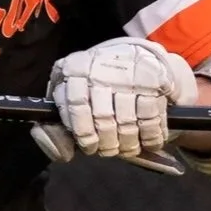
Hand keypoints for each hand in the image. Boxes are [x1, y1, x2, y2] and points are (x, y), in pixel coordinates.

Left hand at [37, 37, 197, 161]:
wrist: (132, 55)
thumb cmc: (94, 83)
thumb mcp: (68, 94)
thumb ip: (57, 124)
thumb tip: (64, 154)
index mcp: (74, 70)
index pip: (75, 105)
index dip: (83, 133)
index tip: (89, 147)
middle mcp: (100, 70)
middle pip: (103, 118)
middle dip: (107, 143)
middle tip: (109, 150)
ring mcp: (127, 74)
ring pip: (127, 121)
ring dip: (129, 143)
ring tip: (127, 148)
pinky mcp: (152, 79)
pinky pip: (151, 118)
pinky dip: (151, 137)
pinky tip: (148, 142)